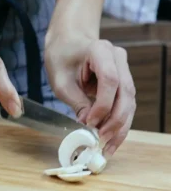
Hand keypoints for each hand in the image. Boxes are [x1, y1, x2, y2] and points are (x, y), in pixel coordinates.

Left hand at [45, 35, 135, 156]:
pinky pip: (125, 105)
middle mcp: (118, 58)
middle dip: (115, 120)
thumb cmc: (62, 59)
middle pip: (126, 93)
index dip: (103, 105)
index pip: (110, 80)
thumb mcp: (61, 81)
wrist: (68, 43)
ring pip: (130, 102)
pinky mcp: (124, 83)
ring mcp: (124, 70)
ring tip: (107, 147)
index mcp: (101, 51)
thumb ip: (76, 101)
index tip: (89, 122)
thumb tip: (88, 125)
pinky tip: (111, 141)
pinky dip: (119, 124)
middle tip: (101, 140)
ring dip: (120, 127)